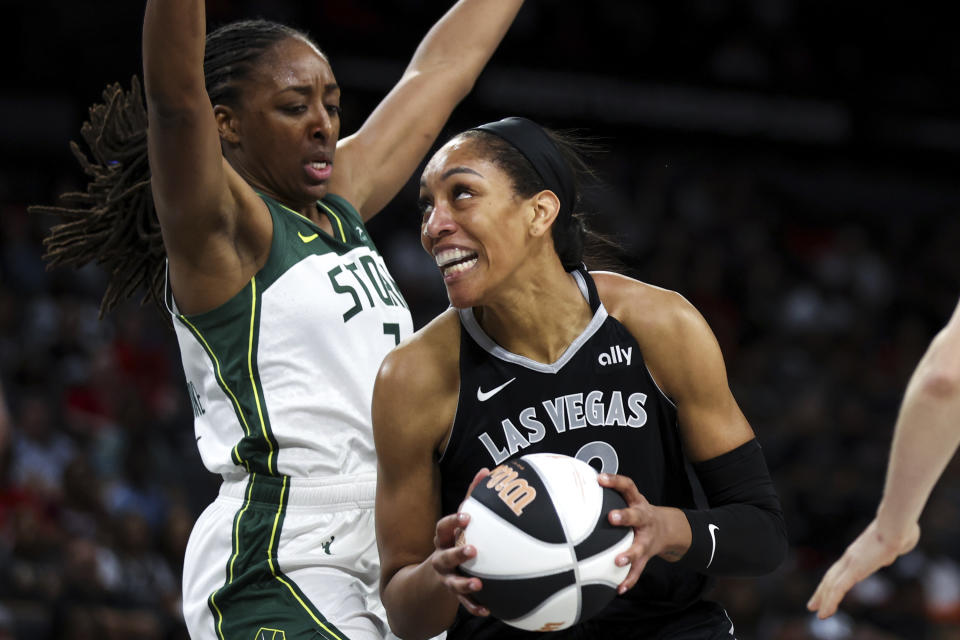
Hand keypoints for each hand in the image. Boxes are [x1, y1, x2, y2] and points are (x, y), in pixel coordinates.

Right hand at [430, 468, 490, 616]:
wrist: (434, 574)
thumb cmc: (454, 539)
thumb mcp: (459, 521)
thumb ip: (472, 497)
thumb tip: (486, 470)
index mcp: (443, 538)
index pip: (443, 528)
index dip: (453, 522)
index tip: (467, 517)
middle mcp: (441, 558)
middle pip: (444, 556)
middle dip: (456, 554)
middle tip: (472, 550)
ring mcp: (446, 577)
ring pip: (452, 582)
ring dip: (464, 584)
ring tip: (478, 585)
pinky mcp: (454, 594)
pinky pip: (463, 603)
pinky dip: (474, 606)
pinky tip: (487, 609)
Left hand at [598, 472, 683, 594]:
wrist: (667, 529)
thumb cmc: (638, 512)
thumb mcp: (630, 500)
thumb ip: (608, 496)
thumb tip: (576, 487)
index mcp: (637, 502)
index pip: (628, 486)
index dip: (615, 481)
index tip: (600, 478)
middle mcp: (644, 519)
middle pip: (637, 515)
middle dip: (625, 516)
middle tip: (612, 517)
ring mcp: (646, 539)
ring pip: (639, 547)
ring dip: (629, 554)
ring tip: (618, 560)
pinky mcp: (646, 556)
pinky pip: (638, 569)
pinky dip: (629, 579)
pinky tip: (619, 588)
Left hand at [807, 518, 919, 618]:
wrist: (897, 525)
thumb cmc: (901, 530)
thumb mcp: (896, 544)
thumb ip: (891, 550)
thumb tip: (892, 552)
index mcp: (859, 552)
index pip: (840, 569)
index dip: (832, 581)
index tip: (827, 590)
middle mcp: (851, 557)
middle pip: (831, 576)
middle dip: (821, 592)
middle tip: (812, 605)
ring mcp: (851, 562)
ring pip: (831, 584)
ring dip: (823, 599)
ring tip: (816, 613)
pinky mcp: (854, 569)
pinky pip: (838, 589)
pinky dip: (829, 602)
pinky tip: (824, 613)